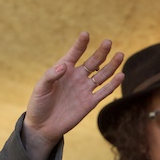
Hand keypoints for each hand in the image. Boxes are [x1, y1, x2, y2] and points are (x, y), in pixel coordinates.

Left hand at [22, 32, 123, 159]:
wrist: (43, 126)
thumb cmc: (39, 104)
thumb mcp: (41, 88)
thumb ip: (51, 75)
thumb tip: (64, 66)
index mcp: (63, 70)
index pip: (74, 54)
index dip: (80, 44)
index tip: (86, 34)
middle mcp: (76, 77)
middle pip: (92, 62)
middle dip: (100, 52)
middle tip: (108, 42)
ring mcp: (84, 89)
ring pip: (101, 75)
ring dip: (111, 66)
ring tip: (120, 54)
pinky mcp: (89, 103)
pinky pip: (104, 92)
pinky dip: (113, 84)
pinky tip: (121, 75)